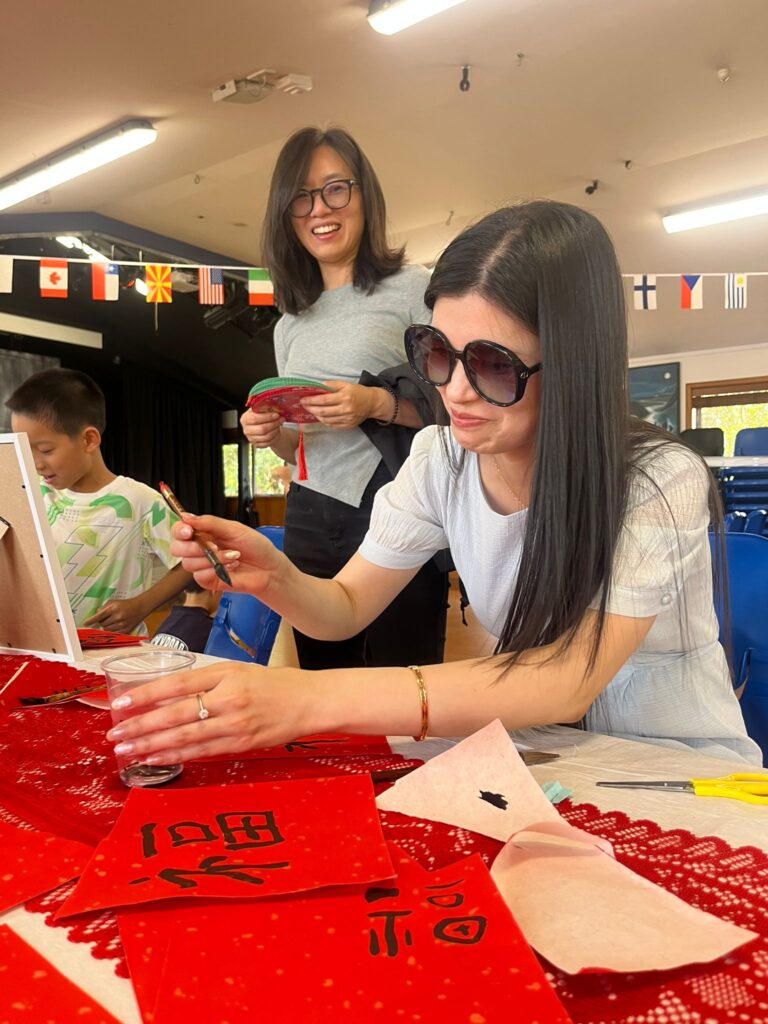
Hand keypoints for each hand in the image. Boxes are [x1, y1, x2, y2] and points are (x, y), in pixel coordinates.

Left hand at [83, 597, 145, 632]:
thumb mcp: (113, 602)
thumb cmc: (126, 604)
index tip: (85, 623)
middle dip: (102, 622)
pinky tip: (116, 625)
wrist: (140, 607)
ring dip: (107, 626)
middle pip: (102, 624)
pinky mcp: (125, 630)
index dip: (91, 620)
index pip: (98, 616)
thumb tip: (96, 614)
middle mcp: (117, 616)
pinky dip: (112, 630)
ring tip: (112, 621)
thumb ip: (103, 607)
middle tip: (106, 618)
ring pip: (107, 629)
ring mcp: (122, 624)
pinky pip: (113, 633)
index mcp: (113, 608)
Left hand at [105, 661, 318, 761]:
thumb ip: (205, 681)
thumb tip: (165, 695)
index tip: (120, 704)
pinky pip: (202, 752)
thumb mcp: (237, 671)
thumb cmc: (273, 684)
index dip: (146, 695)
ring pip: (185, 737)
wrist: (309, 701)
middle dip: (141, 726)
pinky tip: (157, 759)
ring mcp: (235, 724)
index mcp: (225, 674)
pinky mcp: (241, 744)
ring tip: (127, 751)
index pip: (177, 684)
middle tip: (115, 735)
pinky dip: (176, 756)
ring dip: (152, 746)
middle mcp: (228, 698)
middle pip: (175, 714)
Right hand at [171, 514, 283, 596]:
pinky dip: (215, 571)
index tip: (188, 531)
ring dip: (212, 559)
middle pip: (177, 548)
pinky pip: (199, 577)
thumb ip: (209, 523)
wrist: (269, 568)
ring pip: (189, 563)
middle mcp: (200, 549)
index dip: (179, 530)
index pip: (180, 530)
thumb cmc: (255, 546)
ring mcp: (203, 566)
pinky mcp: (208, 581)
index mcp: (205, 533)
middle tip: (213, 546)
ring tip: (232, 556)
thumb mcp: (234, 529)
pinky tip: (230, 568)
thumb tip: (187, 516)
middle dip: (192, 547)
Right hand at [240, 406, 283, 447]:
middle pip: (262, 429)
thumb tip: (273, 405)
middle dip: (274, 424)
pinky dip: (274, 437)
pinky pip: (267, 443)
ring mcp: (251, 438)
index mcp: (245, 418)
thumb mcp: (263, 408)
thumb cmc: (263, 416)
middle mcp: (246, 429)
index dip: (267, 417)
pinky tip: (276, 431)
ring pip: (266, 436)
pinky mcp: (256, 444)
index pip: (255, 418)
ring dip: (275, 430)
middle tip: (281, 419)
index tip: (276, 415)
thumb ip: (265, 406)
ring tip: (279, 424)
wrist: (265, 426)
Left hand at [300, 381, 377, 429]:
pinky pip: (332, 425)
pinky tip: (320, 415)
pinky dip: (324, 421)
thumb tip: (316, 387)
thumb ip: (330, 385)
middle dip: (310, 408)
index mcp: (345, 397)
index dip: (311, 400)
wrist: (372, 403)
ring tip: (311, 410)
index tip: (303, 399)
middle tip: (304, 405)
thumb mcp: (345, 384)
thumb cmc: (357, 392)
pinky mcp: (348, 425)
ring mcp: (347, 419)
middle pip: (323, 411)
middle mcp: (346, 409)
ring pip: (326, 420)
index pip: (323, 400)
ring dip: (316, 415)